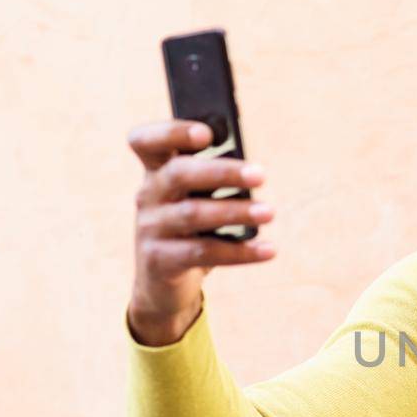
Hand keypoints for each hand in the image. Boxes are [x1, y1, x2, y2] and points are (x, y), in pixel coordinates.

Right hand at [125, 119, 275, 345]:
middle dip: (222, 172)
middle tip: (261, 175)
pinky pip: (202, 252)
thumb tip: (252, 172)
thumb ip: (214, 180)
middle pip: (179, 174)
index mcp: (156, 171)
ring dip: (236, 212)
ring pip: (193, 214)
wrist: (164, 284)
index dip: (172, 132)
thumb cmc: (191, 229)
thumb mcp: (196, 199)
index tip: (207, 134)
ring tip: (269, 213)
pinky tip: (268, 250)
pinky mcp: (159, 260)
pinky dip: (240, 252)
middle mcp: (147, 195)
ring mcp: (150, 228)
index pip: (147, 141)